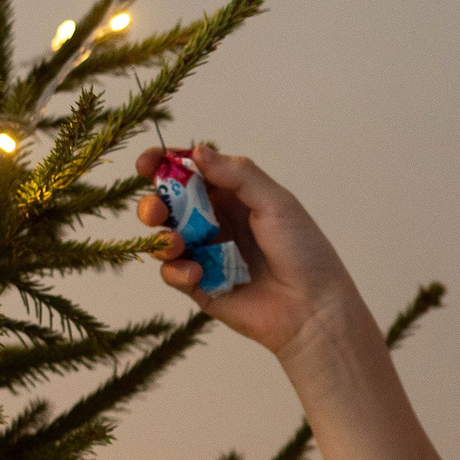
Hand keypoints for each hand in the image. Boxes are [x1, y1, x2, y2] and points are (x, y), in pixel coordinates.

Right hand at [134, 144, 363, 357]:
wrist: (313, 307)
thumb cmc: (302, 250)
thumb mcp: (275, 202)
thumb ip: (237, 175)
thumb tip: (197, 152)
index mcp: (234, 197)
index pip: (192, 174)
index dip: (165, 165)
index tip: (146, 163)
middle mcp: (217, 223)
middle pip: (170, 206)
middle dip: (155, 204)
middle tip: (156, 210)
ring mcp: (207, 255)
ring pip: (165, 239)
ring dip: (162, 237)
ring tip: (177, 243)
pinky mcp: (202, 287)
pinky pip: (173, 273)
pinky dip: (176, 270)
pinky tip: (195, 273)